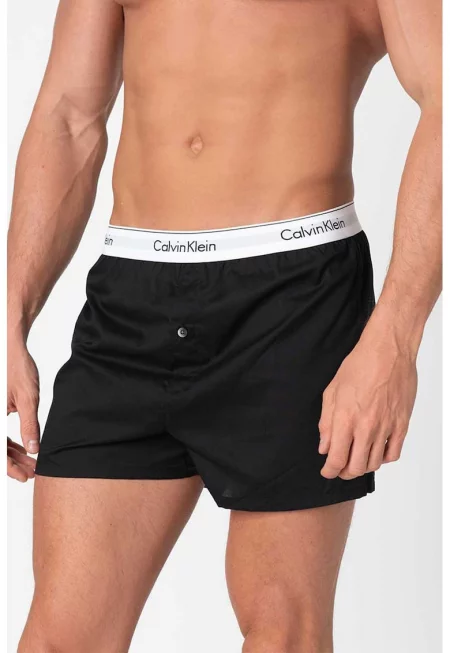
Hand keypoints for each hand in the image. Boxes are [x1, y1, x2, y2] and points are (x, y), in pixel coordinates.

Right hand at [7, 342, 39, 481]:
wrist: (9, 346)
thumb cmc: (17, 367)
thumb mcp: (28, 399)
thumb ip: (30, 425)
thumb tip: (34, 450)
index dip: (10, 467)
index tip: (25, 476)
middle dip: (14, 463)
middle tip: (33, 472)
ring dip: (13, 454)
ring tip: (32, 464)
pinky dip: (10, 442)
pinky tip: (26, 448)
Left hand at [318, 339, 417, 479]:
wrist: (388, 352)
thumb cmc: (360, 365)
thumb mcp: (332, 391)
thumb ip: (326, 422)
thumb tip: (324, 446)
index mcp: (346, 419)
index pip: (336, 459)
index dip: (330, 471)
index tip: (327, 471)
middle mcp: (366, 428)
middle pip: (356, 467)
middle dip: (344, 473)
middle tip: (340, 468)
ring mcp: (386, 428)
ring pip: (375, 463)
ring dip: (363, 467)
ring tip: (356, 460)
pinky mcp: (401, 424)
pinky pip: (393, 453)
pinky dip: (383, 458)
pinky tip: (376, 451)